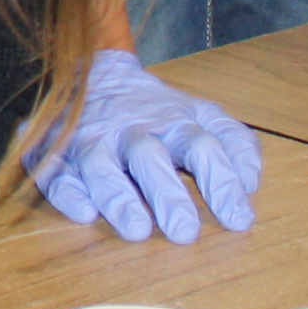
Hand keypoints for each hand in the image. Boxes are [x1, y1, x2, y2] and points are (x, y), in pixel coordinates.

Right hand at [31, 50, 262, 241]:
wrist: (95, 76)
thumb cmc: (157, 110)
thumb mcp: (202, 115)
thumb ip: (234, 141)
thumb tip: (251, 181)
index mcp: (172, 122)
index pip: (201, 146)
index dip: (220, 181)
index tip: (238, 219)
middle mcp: (132, 131)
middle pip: (149, 156)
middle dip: (167, 193)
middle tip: (185, 232)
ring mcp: (91, 141)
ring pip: (101, 165)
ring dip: (118, 196)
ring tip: (136, 229)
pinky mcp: (56, 154)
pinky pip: (56, 171)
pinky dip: (68, 190)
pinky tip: (84, 211)